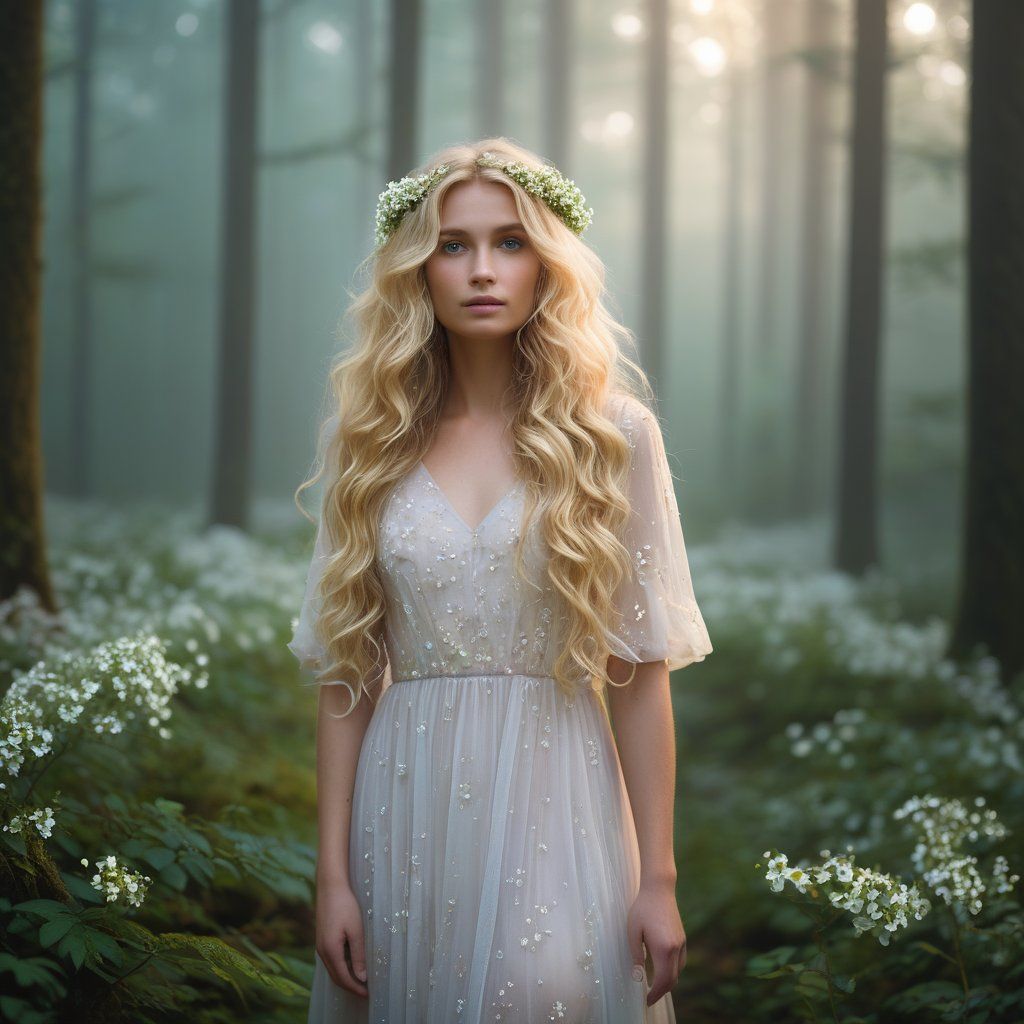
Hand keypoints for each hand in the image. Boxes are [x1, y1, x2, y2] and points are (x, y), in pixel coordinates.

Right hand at [315, 878, 368, 997]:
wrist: (330, 886)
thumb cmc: (345, 905)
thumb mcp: (356, 930)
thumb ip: (358, 955)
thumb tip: (361, 977)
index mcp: (330, 950)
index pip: (343, 978)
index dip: (355, 988)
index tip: (367, 993)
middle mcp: (322, 951)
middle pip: (336, 977)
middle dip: (350, 986)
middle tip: (365, 991)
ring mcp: (320, 945)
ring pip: (332, 969)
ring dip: (345, 977)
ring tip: (360, 980)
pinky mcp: (321, 939)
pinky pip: (331, 960)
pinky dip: (341, 967)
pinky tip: (351, 964)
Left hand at [626, 883, 686, 1006]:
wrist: (659, 889)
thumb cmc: (642, 909)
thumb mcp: (633, 932)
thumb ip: (636, 956)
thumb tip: (638, 977)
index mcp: (663, 948)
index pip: (663, 980)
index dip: (655, 993)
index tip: (646, 999)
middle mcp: (676, 948)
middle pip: (672, 979)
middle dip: (661, 991)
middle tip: (649, 997)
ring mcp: (681, 943)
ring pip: (678, 971)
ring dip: (668, 982)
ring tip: (654, 985)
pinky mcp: (682, 938)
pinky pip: (681, 961)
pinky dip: (673, 970)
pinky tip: (663, 969)